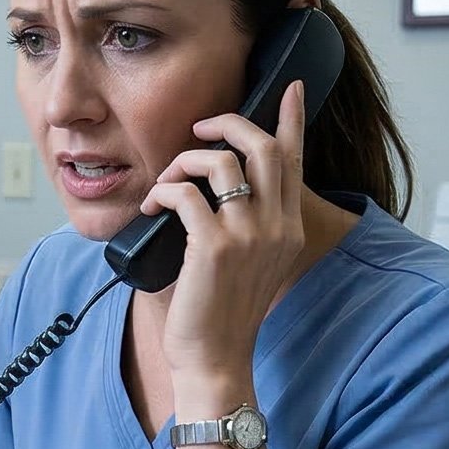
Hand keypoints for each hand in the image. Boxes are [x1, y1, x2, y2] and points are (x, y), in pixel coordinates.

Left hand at [140, 79, 311, 382]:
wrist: (217, 361)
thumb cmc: (225, 314)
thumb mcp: (253, 264)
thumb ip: (252, 224)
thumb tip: (223, 183)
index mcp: (289, 230)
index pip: (295, 161)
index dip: (291, 119)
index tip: (289, 88)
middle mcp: (277, 228)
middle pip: (262, 147)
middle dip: (227, 126)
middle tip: (200, 130)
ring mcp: (248, 237)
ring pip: (221, 163)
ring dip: (185, 160)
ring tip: (167, 180)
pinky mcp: (214, 248)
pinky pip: (186, 194)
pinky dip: (164, 191)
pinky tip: (153, 208)